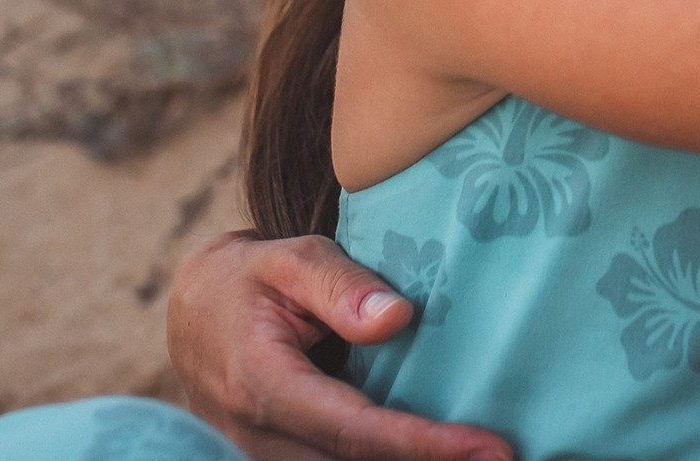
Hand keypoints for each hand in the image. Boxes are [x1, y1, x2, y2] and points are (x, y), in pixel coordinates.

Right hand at [166, 231, 511, 460]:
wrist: (194, 314)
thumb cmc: (250, 279)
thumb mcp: (288, 258)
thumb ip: (339, 285)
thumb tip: (398, 318)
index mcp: (262, 384)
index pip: (355, 430)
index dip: (424, 445)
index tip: (491, 449)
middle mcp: (260, 438)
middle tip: (506, 456)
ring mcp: (265, 459)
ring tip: (481, 453)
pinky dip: (387, 460)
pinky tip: (437, 450)